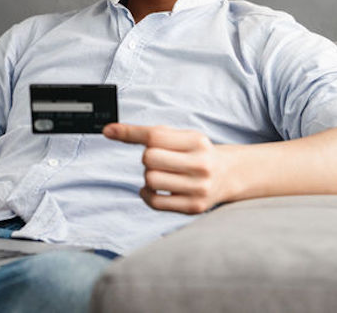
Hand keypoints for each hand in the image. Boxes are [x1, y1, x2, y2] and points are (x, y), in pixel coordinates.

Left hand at [103, 123, 229, 213]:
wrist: (227, 175)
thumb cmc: (195, 152)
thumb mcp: (180, 137)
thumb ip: (147, 133)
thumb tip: (109, 130)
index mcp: (196, 141)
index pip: (154, 136)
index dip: (129, 132)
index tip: (109, 131)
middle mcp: (200, 164)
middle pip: (149, 158)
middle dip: (147, 158)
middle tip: (159, 160)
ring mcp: (198, 187)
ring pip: (150, 180)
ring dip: (148, 177)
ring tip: (160, 174)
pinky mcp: (194, 206)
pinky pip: (155, 202)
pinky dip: (147, 195)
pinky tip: (153, 190)